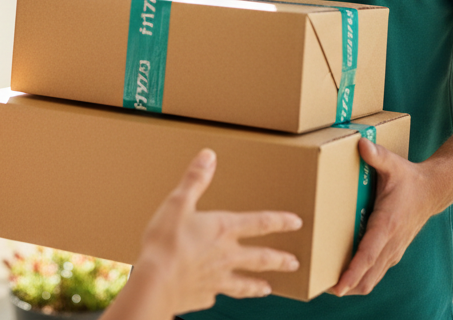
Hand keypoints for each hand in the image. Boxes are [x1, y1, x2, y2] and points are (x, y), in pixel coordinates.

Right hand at [111, 149, 301, 318]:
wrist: (155, 283)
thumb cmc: (166, 242)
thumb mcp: (178, 203)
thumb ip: (195, 180)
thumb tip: (209, 155)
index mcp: (223, 230)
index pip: (260, 223)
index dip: (280, 221)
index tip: (296, 222)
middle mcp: (226, 256)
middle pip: (261, 258)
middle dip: (279, 259)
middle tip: (294, 262)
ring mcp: (217, 280)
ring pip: (244, 284)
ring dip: (257, 286)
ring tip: (268, 289)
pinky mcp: (203, 296)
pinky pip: (215, 295)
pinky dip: (217, 294)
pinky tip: (215, 296)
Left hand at [331, 137, 439, 296]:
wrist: (432, 191)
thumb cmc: (408, 178)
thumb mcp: (393, 164)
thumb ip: (377, 155)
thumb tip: (361, 143)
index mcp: (387, 224)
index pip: (368, 254)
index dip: (353, 271)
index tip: (338, 286)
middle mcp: (391, 243)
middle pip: (368, 276)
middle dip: (346, 285)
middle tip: (320, 287)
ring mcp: (393, 250)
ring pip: (372, 279)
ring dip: (352, 285)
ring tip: (327, 285)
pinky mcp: (392, 252)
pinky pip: (375, 273)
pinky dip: (360, 279)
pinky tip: (343, 277)